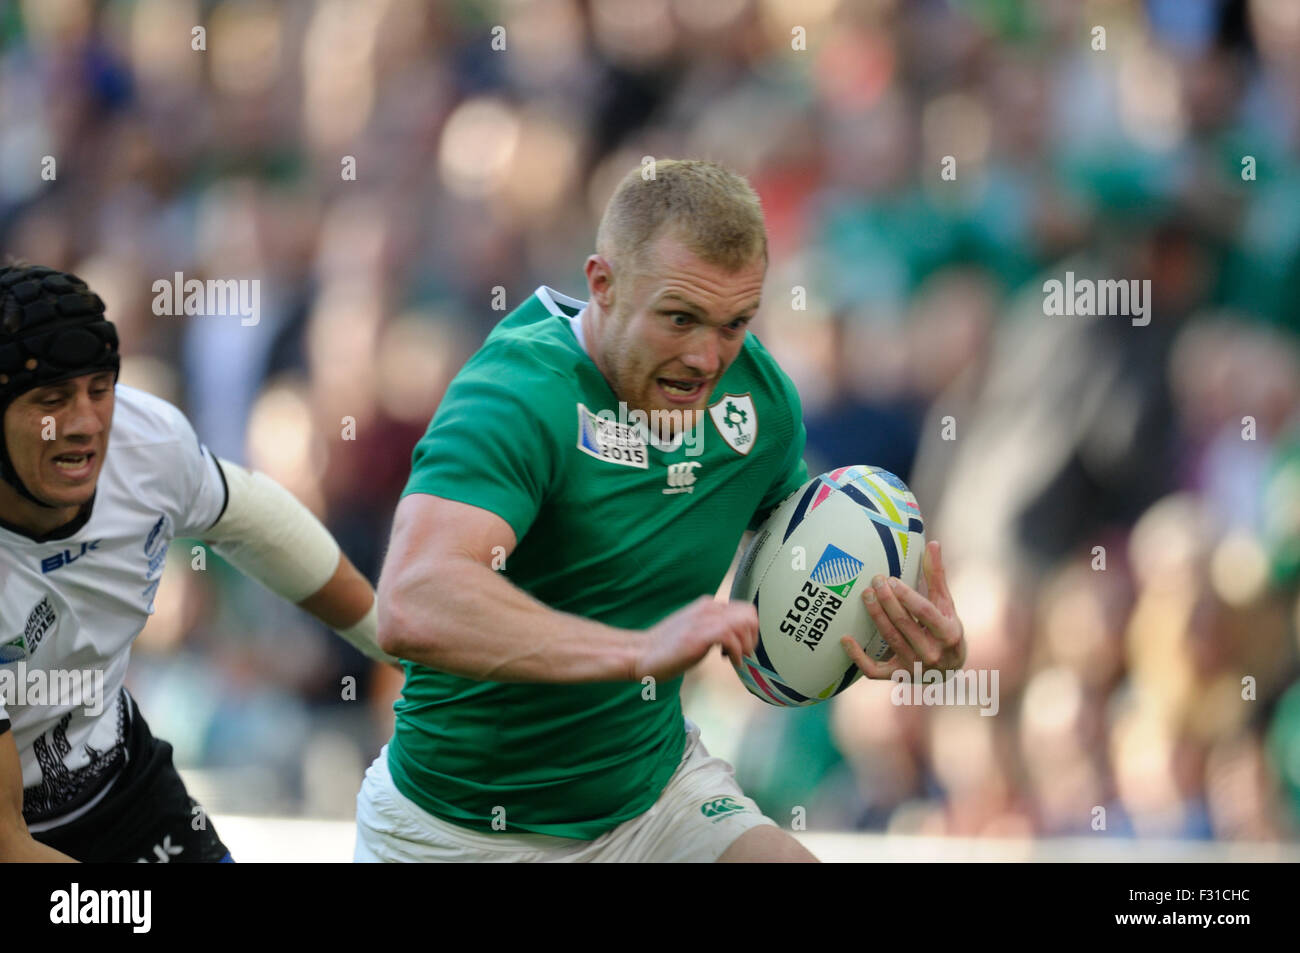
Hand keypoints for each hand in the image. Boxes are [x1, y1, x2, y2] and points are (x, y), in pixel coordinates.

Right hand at [634, 596, 758, 682]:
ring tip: (736, 658)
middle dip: (753, 636)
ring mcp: (704, 620)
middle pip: (749, 613)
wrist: (641, 653)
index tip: (742, 647)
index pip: (744, 609)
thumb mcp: (695, 630)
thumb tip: (736, 638)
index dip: (749, 630)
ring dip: (746, 644)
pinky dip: (736, 652)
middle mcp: (708, 608)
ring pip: (744, 623)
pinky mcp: (700, 635)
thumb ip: (713, 628)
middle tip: (744, 653)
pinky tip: (728, 661)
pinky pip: (731, 637)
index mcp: (708, 605)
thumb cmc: (666, 648)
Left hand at [839, 540, 965, 678]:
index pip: (925, 613)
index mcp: (948, 634)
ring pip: (889, 640)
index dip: (907, 596)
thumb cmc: (946, 628)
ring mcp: (914, 667)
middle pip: (904, 624)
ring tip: (865, 595)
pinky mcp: (897, 677)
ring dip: (875, 617)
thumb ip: (937, 576)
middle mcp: (932, 654)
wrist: (949, 669)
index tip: (891, 579)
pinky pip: (873, 670)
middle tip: (874, 581)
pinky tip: (845, 638)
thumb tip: (933, 543)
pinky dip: (857, 656)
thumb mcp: (946, 605)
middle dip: (887, 601)